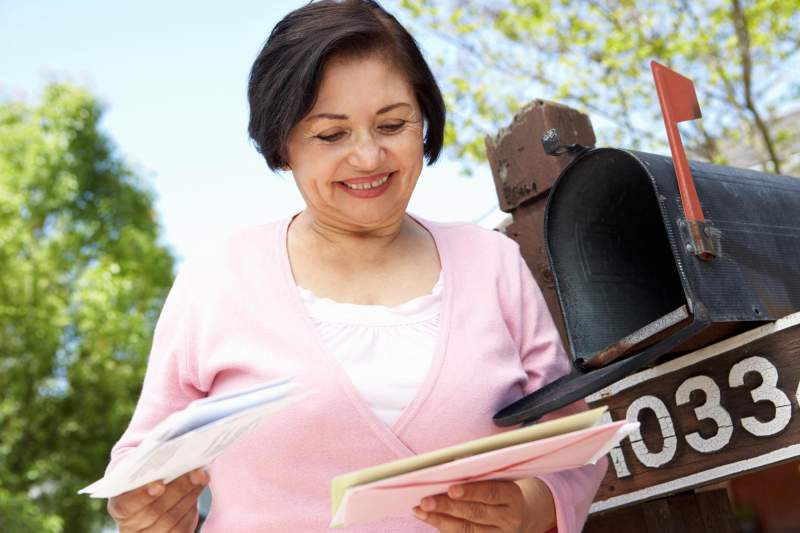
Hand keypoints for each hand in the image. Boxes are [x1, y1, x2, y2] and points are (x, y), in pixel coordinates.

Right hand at [107, 468, 208, 531]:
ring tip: (202, 477)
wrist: (149, 492)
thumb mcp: (137, 466)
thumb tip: (167, 450)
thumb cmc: (143, 475)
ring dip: (190, 495)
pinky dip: (193, 506)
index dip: (142, 495)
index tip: (159, 485)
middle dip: (178, 490)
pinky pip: (183, 527)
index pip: (126, 505)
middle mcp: (131, 525)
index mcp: (119, 505)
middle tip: (196, 473)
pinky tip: (199, 487)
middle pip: (155, 511)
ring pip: (172, 519)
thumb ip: (144, 462)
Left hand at [413, 479, 554, 532]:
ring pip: (467, 529)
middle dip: (448, 507)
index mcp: (513, 496)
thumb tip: (449, 467)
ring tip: (420, 510)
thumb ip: (481, 474)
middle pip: (476, 513)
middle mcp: (509, 518)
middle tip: (425, 500)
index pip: (491, 493)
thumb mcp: (500, 478)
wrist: (522, 514)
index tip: (450, 489)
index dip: (471, 491)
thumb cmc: (502, 489)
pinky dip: (443, 527)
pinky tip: (428, 517)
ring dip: (440, 519)